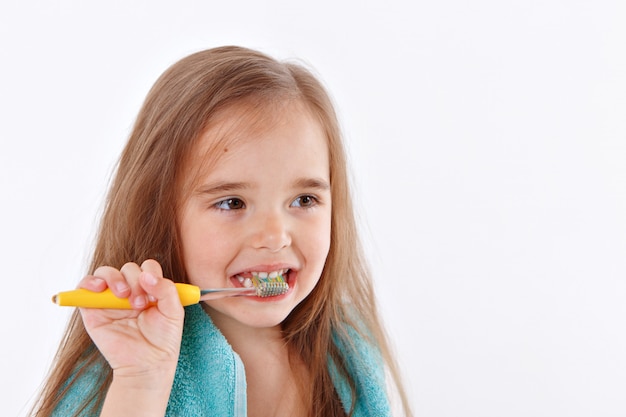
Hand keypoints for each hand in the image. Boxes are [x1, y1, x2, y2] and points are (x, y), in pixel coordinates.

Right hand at [78, 259, 183, 382]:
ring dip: (115, 279)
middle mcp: (130, 290)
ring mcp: (110, 299)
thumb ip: (166, 289)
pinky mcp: (92, 309)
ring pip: (106, 272)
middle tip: (139, 303)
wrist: (147, 364)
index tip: (153, 292)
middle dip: (134, 281)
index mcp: (150, 288)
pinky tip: (99, 288)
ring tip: (122, 296)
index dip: (150, 274)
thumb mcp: (174, 311)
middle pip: (128, 268)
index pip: (147, 267)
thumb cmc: (162, 339)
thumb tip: (146, 275)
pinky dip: (89, 282)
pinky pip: (84, 287)